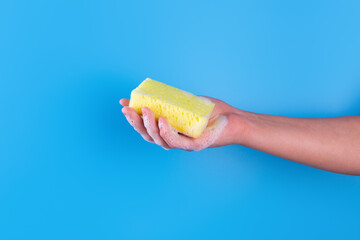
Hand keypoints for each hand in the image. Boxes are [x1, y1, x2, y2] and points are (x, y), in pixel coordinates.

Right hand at [120, 96, 240, 150]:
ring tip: (145, 110)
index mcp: (170, 131)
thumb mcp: (188, 102)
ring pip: (159, 139)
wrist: (234, 119)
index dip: (134, 117)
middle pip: (148, 135)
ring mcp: (183, 144)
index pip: (147, 127)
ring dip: (149, 125)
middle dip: (135, 122)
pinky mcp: (194, 145)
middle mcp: (174, 139)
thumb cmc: (212, 112)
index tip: (123, 104)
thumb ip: (172, 100)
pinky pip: (176, 142)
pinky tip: (162, 120)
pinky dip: (166, 132)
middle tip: (127, 109)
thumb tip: (155, 91)